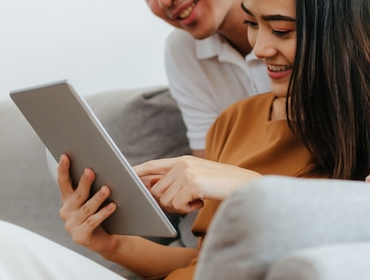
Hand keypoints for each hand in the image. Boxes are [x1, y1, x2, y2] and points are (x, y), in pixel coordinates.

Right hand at [57, 154, 118, 254]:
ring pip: (87, 208)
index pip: (63, 182)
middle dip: (84, 182)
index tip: (64, 156)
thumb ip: (91, 187)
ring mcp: (72, 225)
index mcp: (68, 200)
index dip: (63, 169)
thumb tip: (96, 168)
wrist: (105, 240)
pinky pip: (93, 222)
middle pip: (77, 194)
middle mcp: (67, 212)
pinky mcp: (80, 236)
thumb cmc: (100, 214)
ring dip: (97, 198)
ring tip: (107, 189)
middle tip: (90, 171)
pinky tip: (112, 206)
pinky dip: (104, 213)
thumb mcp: (92, 199)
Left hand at [134, 156, 260, 213]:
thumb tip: (153, 188)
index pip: (153, 165)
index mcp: (183, 160)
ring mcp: (187, 172)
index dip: (137, 171)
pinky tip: (203, 200)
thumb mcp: (198, 179)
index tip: (123, 175)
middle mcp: (182, 163)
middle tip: (190, 199)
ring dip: (180, 206)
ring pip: (165, 200)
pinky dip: (189, 209)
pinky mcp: (192, 184)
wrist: (246, 187)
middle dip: (169, 201)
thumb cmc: (222, 186)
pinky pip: (177, 205)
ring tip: (199, 198)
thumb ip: (177, 181)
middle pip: (156, 191)